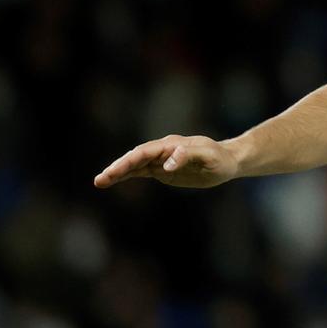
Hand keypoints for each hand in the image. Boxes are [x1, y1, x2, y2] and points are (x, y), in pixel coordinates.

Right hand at [94, 135, 239, 188]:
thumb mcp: (208, 157)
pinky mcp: (162, 170)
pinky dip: (127, 176)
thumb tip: (167, 163)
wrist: (227, 162)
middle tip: (100, 180)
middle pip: (135, 157)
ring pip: (135, 165)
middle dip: (117, 168)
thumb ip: (188, 156)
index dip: (130, 161)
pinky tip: (113, 181)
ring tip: (99, 182)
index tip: (118, 173)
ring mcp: (161, 160)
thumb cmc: (220, 159)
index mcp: (172, 145)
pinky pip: (141, 172)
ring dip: (118, 173)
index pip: (146, 152)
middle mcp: (163, 150)